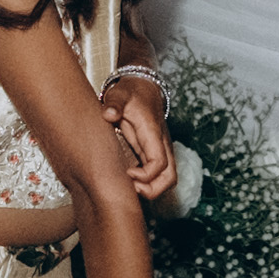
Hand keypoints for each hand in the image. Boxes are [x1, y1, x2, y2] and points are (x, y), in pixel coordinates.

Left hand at [100, 73, 175, 197]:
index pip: (160, 164)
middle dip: (152, 190)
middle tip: (129, 187)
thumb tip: (108, 114)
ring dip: (150, 189)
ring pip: (167, 180)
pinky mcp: (154, 154)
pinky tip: (128, 180)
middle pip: (170, 179)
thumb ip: (114, 103)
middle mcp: (162, 145)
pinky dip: (147, 184)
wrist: (143, 87)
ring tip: (128, 185)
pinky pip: (158, 176)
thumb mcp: (120, 94)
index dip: (145, 175)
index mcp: (154, 134)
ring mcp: (161, 151)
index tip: (127, 172)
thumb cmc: (131, 92)